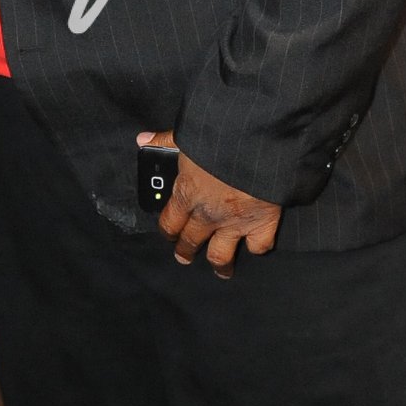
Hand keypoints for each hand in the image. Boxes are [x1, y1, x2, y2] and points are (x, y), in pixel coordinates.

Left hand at [138, 129, 281, 279]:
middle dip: (186, 251)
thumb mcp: (186, 135)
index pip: (169, 223)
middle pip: (191, 242)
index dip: (168, 231)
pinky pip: (258, 246)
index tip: (169, 235)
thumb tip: (143, 140)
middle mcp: (207, 215)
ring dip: (219, 265)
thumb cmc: (217, 136)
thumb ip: (164, 141)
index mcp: (186, 195)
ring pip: (220, 255)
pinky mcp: (262, 223)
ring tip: (221, 271)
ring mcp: (235, 223)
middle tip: (185, 256)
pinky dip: (256, 246)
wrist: (255, 142)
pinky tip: (254, 246)